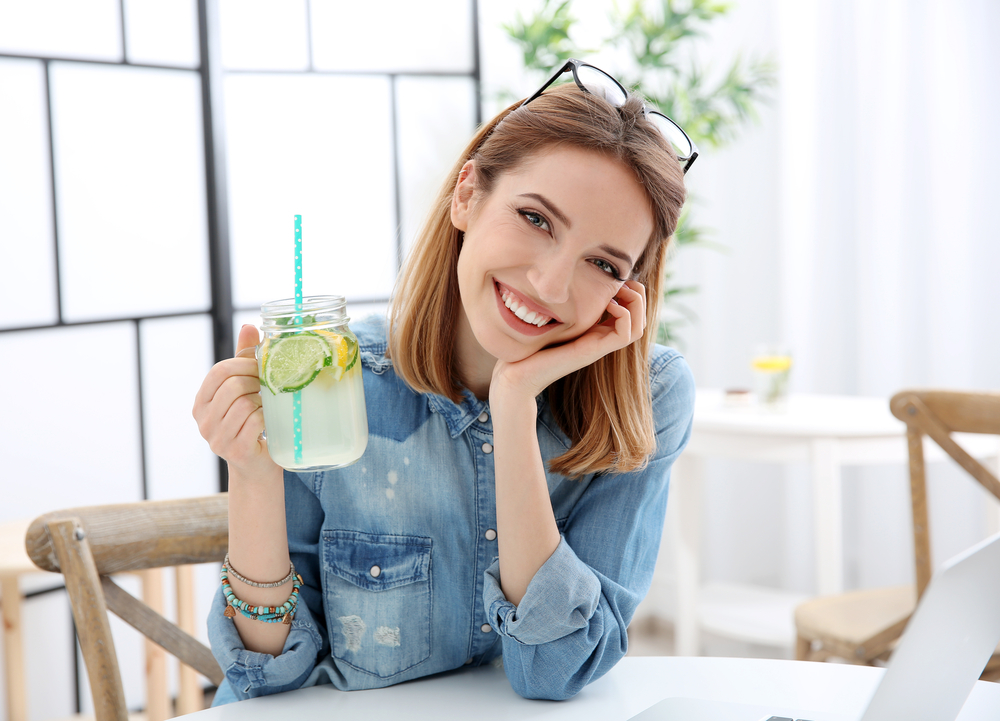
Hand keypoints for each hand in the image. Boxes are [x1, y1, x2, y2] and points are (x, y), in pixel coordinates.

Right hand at [192, 324, 278, 478]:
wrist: (257, 467)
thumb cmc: (251, 423)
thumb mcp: (245, 390)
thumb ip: (244, 360)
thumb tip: (249, 326)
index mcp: (201, 403)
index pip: (218, 372)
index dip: (242, 364)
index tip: (260, 366)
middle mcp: (203, 421)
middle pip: (232, 386)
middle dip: (256, 381)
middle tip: (270, 384)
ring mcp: (216, 439)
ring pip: (244, 404)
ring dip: (264, 400)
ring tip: (270, 404)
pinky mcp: (235, 451)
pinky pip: (254, 422)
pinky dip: (267, 417)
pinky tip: (271, 420)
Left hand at [491, 279, 646, 401]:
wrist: (516, 375)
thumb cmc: (527, 346)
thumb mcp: (548, 316)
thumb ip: (560, 301)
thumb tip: (561, 277)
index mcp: (593, 331)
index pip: (629, 312)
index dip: (629, 291)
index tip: (613, 278)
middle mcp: (599, 339)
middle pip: (639, 319)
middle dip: (638, 295)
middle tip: (621, 282)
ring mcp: (597, 346)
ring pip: (638, 328)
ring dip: (636, 304)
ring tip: (618, 292)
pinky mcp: (591, 351)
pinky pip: (625, 334)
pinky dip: (624, 315)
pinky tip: (609, 305)